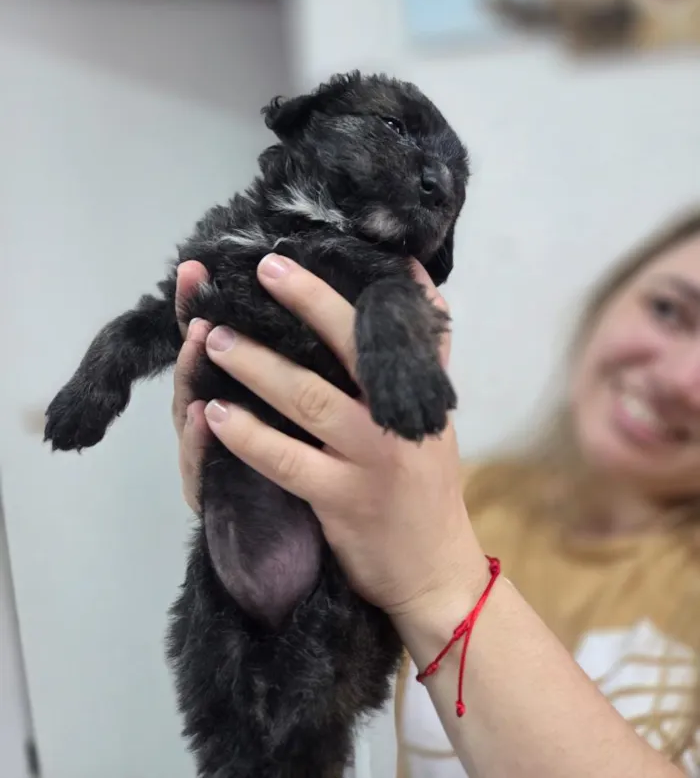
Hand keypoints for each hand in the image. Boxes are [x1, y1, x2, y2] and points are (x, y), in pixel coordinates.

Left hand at [174, 253, 485, 619]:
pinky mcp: (342, 500)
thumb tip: (417, 275)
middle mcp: (394, 416)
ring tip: (214, 339)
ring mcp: (368, 458)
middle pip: (345, 348)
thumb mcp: (435, 413)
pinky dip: (248, 436)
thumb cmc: (427, 484)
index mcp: (414, 390)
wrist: (435, 570)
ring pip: (307, 399)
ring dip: (257, 365)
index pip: (375, 327)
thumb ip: (426, 350)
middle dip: (302, 304)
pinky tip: (216, 415)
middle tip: (258, 271)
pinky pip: (286, 461)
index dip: (328, 292)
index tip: (283, 261)